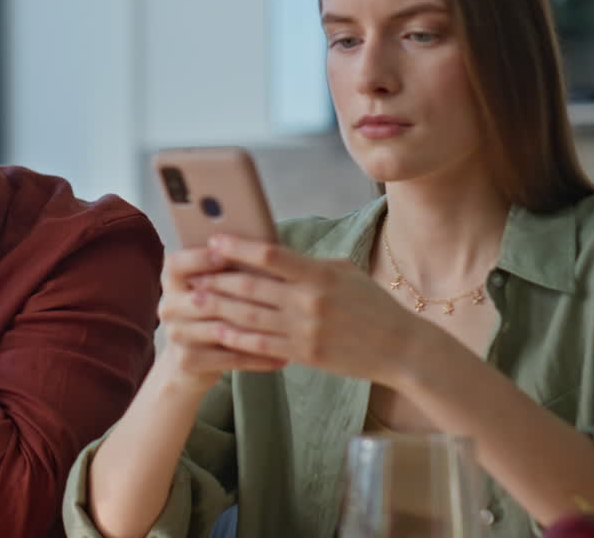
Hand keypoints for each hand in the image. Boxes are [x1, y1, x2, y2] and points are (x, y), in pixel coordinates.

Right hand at [154, 247, 288, 396]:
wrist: (193, 359)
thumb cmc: (216, 310)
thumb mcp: (218, 285)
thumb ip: (232, 266)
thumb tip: (264, 244)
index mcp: (173, 279)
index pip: (176, 264)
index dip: (199, 259)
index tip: (226, 256)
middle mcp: (169, 305)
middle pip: (202, 298)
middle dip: (239, 298)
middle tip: (278, 297)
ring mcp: (175, 334)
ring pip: (219, 329)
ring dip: (257, 331)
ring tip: (289, 329)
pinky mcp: (187, 360)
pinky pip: (228, 358)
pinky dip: (256, 358)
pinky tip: (281, 358)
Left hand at [192, 235, 422, 385]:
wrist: (402, 348)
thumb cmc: (373, 305)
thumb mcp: (344, 273)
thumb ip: (307, 264)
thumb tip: (271, 253)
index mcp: (319, 274)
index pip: (270, 254)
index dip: (237, 246)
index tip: (213, 239)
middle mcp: (309, 301)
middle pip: (251, 286)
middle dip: (217, 278)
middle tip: (192, 272)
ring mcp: (305, 330)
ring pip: (249, 315)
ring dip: (218, 306)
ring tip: (195, 298)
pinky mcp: (304, 355)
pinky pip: (261, 345)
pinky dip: (236, 337)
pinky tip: (216, 330)